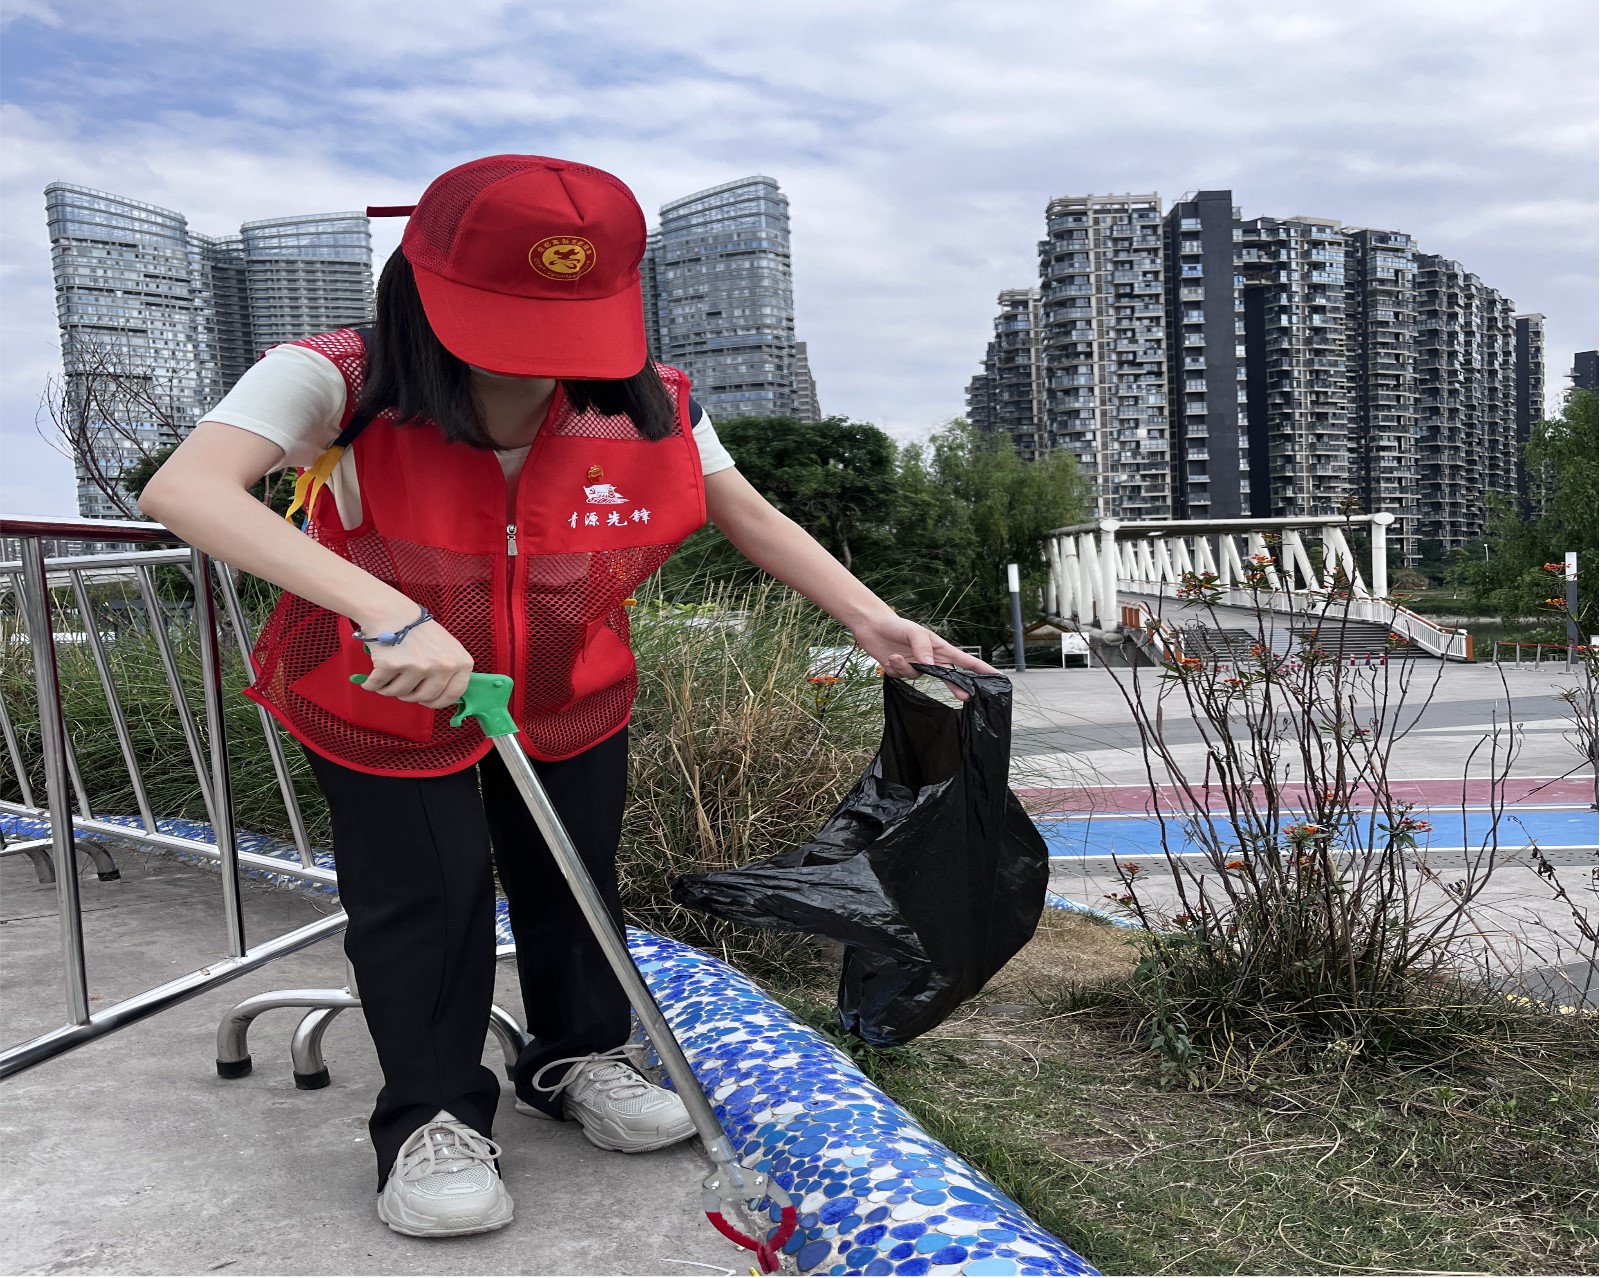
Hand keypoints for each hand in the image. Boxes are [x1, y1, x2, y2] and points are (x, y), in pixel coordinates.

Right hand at [356, 608, 473, 710]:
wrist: (392, 612)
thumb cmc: (420, 630)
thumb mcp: (448, 647)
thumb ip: (451, 670)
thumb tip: (443, 697)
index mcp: (461, 663)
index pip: (453, 694)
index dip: (437, 701)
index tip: (426, 701)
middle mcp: (442, 666)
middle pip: (424, 697)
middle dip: (410, 696)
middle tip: (402, 686)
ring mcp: (418, 666)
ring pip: (400, 693)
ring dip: (390, 689)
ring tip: (388, 677)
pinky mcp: (393, 665)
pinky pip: (378, 686)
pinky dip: (371, 685)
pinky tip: (370, 681)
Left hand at [849, 613, 998, 701]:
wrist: (872, 626)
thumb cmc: (896, 625)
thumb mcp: (913, 631)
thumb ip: (923, 647)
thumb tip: (930, 665)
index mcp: (939, 648)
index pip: (965, 660)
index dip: (981, 669)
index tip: (997, 678)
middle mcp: (930, 659)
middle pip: (948, 677)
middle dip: (956, 687)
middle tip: (965, 697)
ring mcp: (917, 666)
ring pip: (917, 677)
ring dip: (905, 669)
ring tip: (894, 656)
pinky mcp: (901, 671)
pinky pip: (902, 678)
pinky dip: (894, 670)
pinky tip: (888, 660)